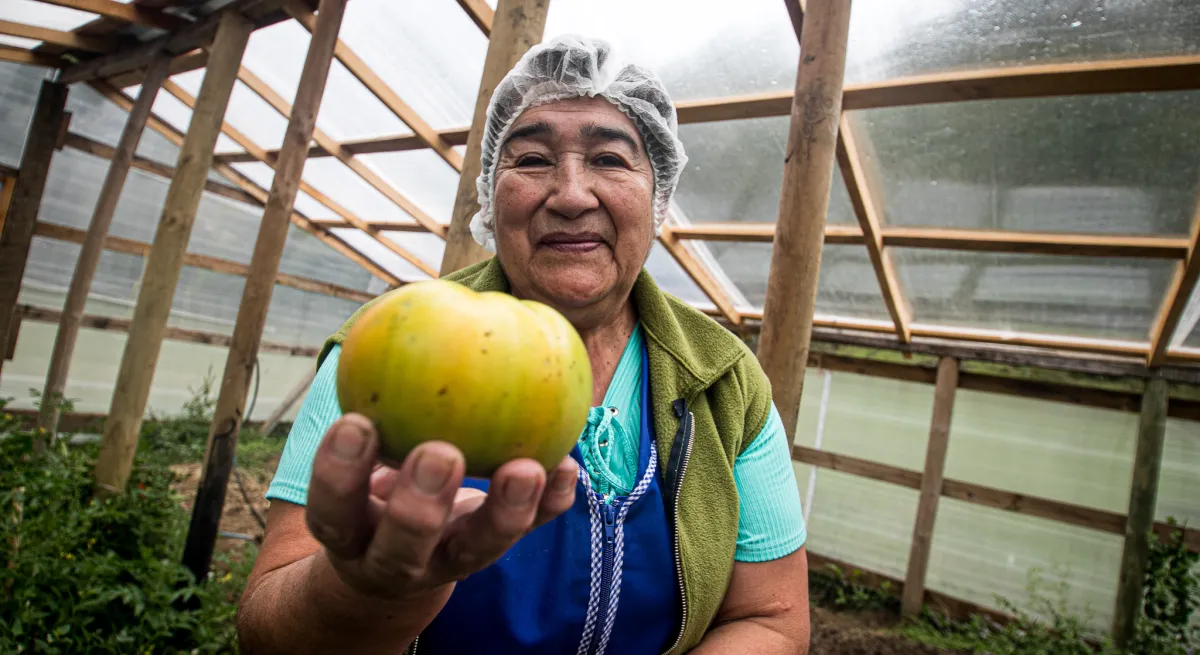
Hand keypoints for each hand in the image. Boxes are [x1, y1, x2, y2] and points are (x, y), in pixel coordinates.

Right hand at [304, 413, 577, 602]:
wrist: (394, 555)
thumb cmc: (370, 476)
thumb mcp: (354, 453)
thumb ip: (369, 401)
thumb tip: (397, 309)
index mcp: (348, 531)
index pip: (333, 508)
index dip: (339, 472)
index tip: (356, 422)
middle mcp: (393, 559)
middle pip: (401, 547)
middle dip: (419, 506)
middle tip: (441, 454)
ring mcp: (447, 565)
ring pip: (474, 553)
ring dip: (503, 510)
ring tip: (525, 467)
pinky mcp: (493, 554)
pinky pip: (528, 533)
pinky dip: (549, 503)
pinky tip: (567, 467)